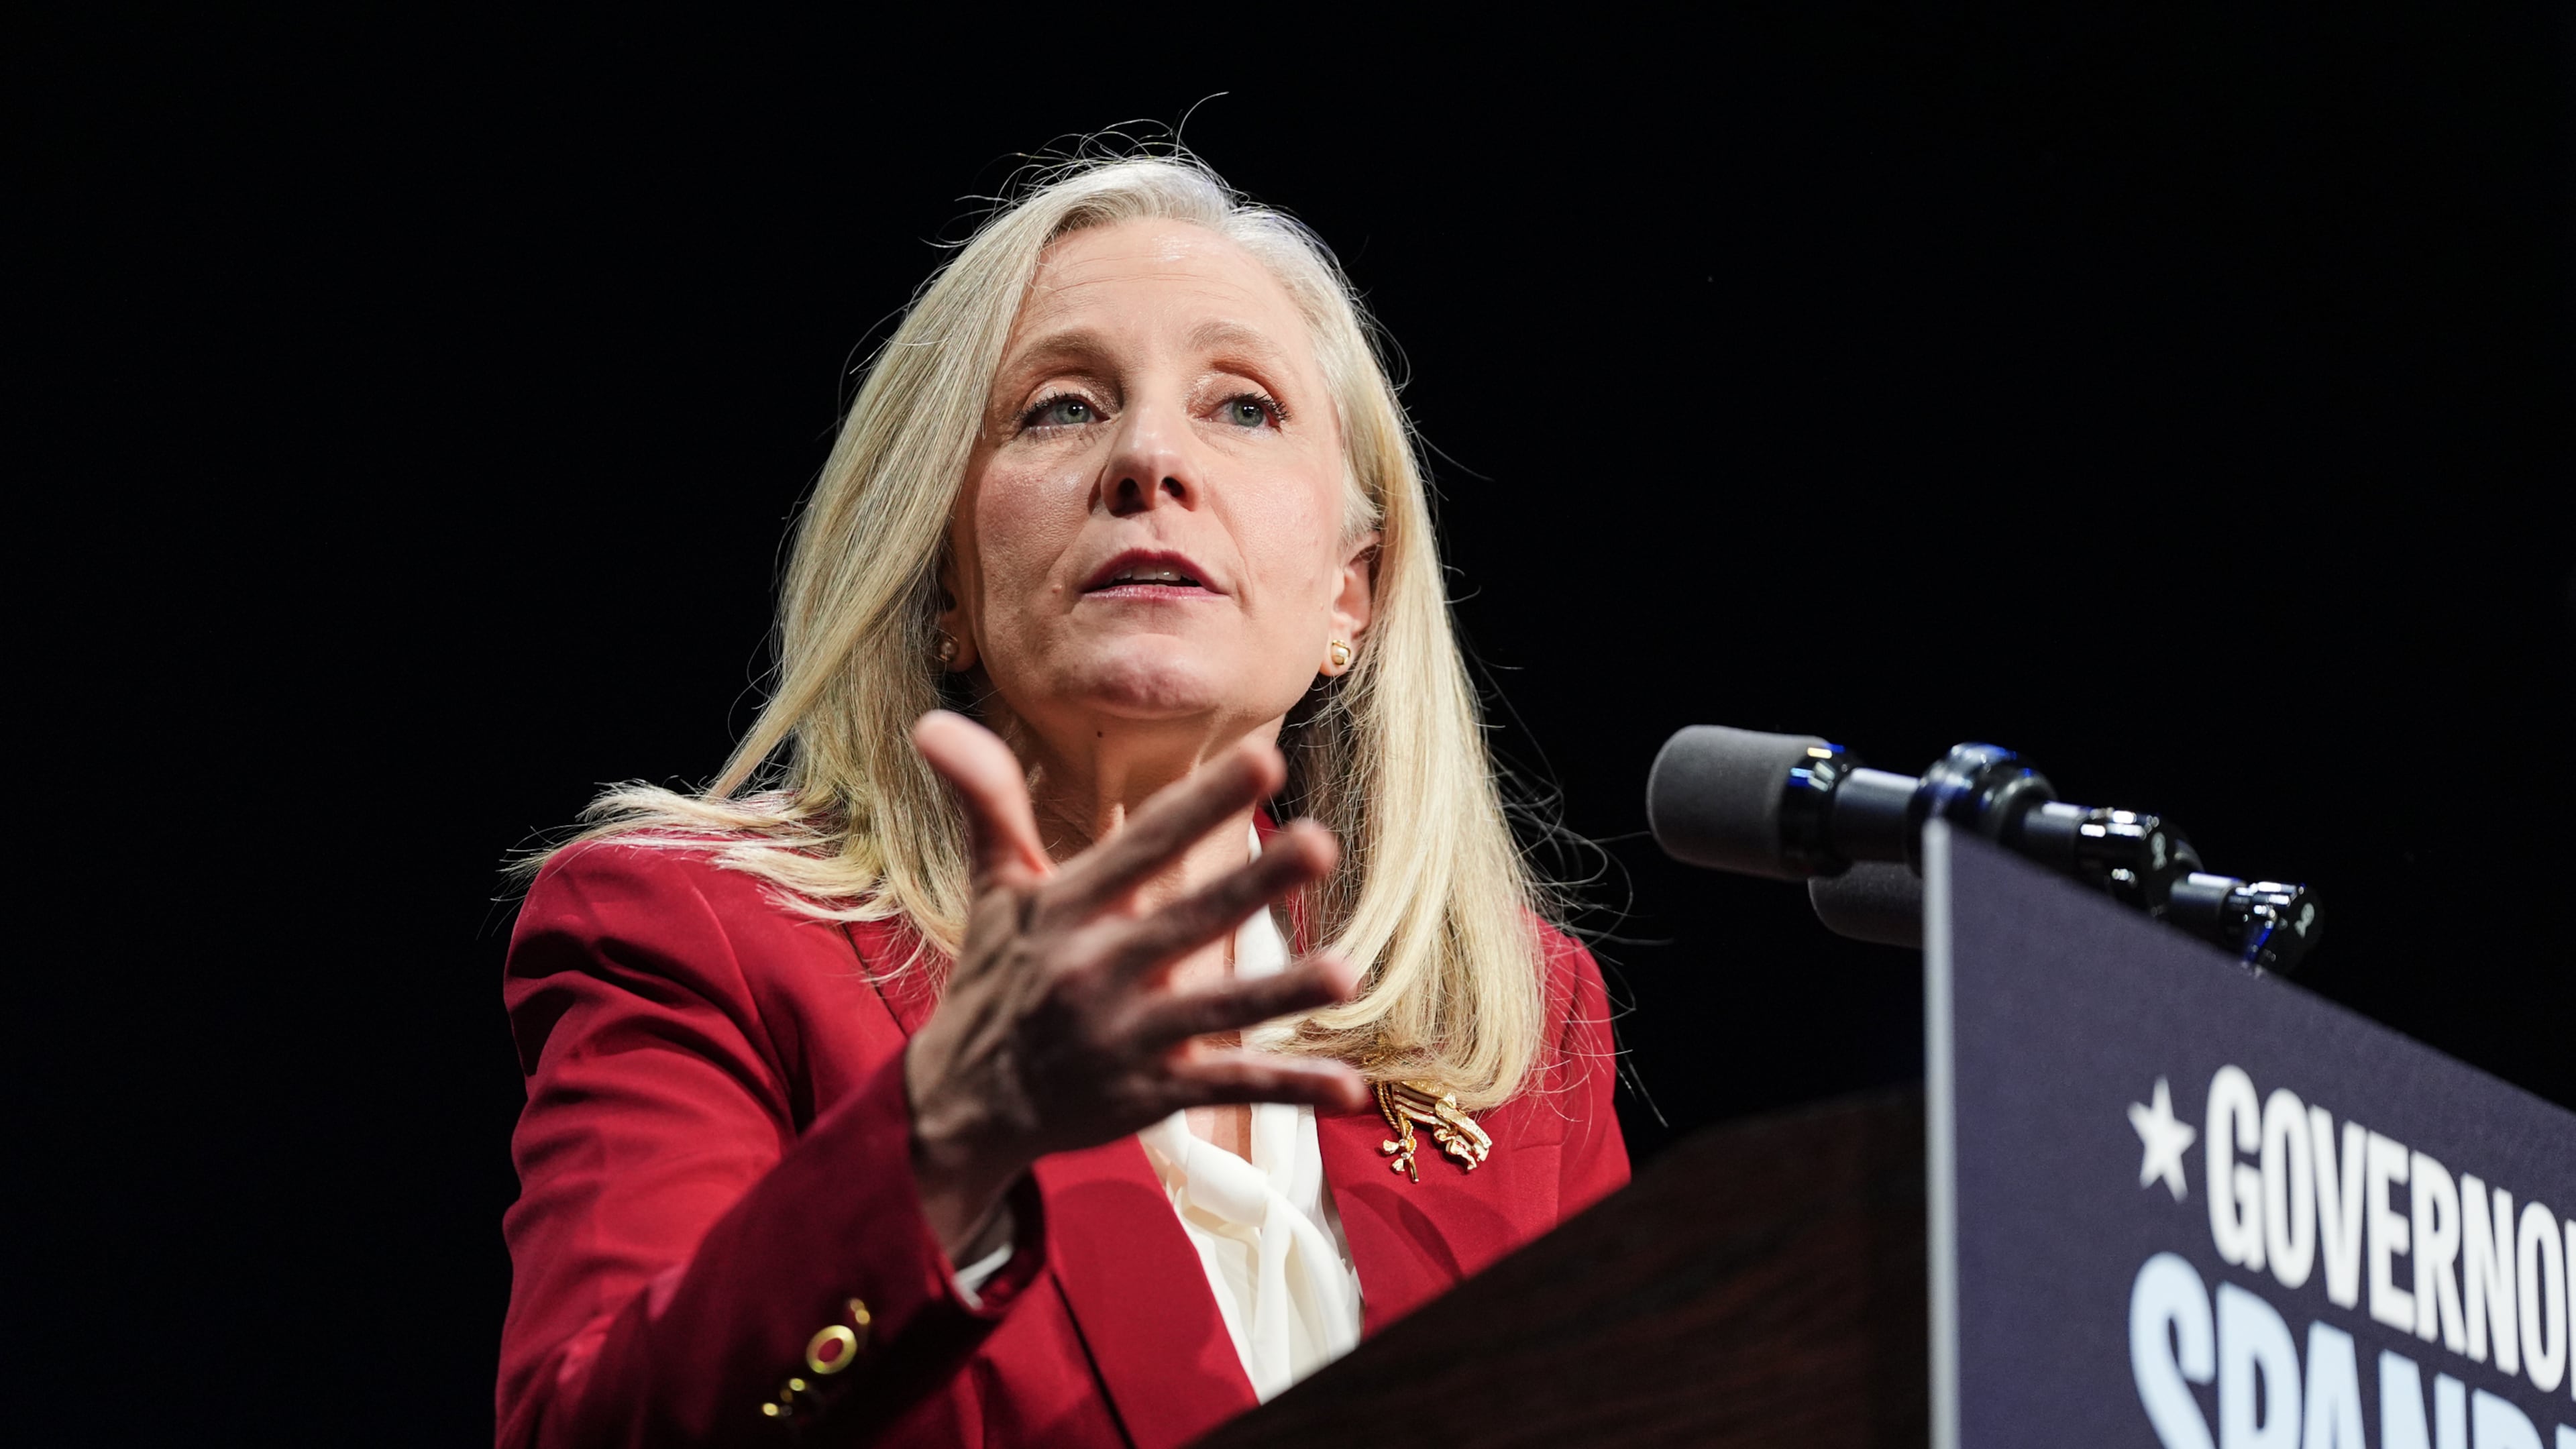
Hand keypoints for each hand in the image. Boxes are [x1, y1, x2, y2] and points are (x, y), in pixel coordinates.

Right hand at [901, 711, 1369, 1259]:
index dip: (1200, 803)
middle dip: (1252, 885)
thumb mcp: (994, 890)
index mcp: (1069, 911)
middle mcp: (1096, 971)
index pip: (1144, 846)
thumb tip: (931, 720)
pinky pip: (1227, 1088)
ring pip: (1216, 1013)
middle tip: (1319, 842)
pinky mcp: (1149, 1096)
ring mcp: (1125, 1039)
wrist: (964, 1105)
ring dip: (1281, 994)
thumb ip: (988, 803)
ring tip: (1347, 972)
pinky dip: (1288, 1090)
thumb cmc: (996, 979)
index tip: (1262, 759)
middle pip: (1188, 921)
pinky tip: (1348, 1086)